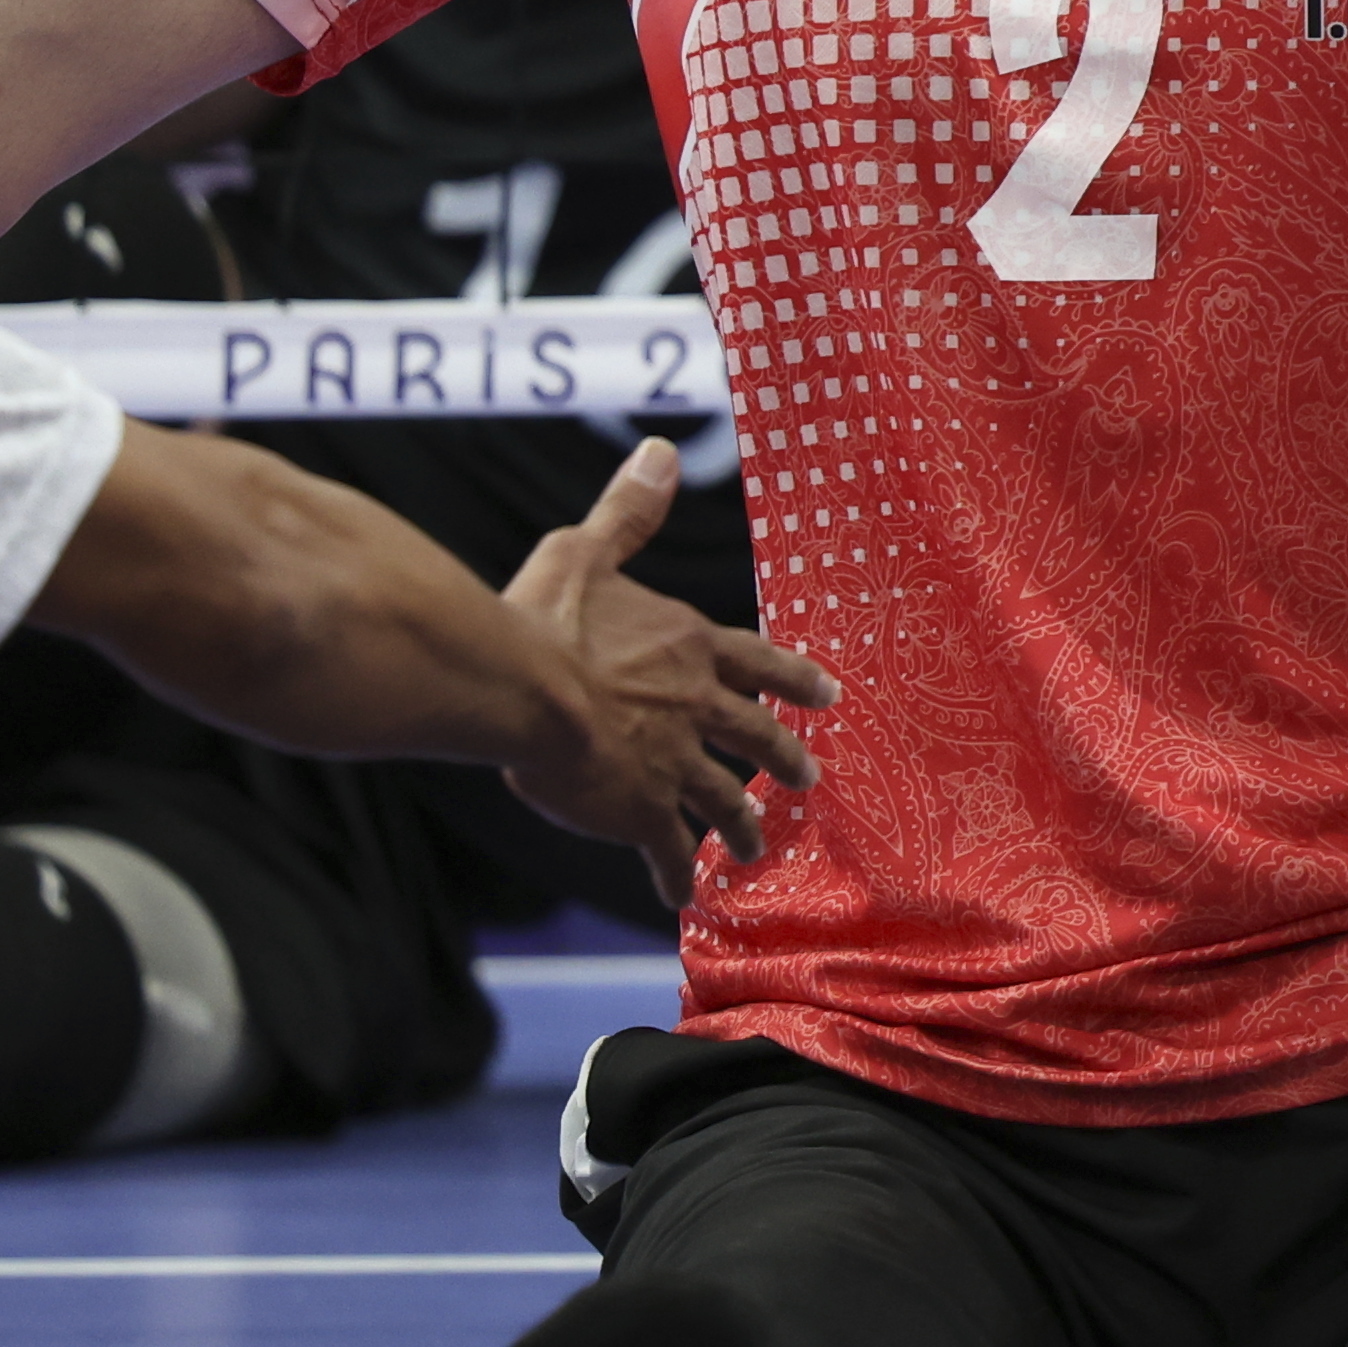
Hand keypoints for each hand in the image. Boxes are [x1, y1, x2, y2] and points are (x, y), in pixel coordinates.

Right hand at [498, 439, 839, 913]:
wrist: (520, 687)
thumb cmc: (544, 614)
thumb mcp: (589, 548)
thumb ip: (629, 511)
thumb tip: (658, 452)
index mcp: (687, 642)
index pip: (757, 660)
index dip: (793, 678)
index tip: (827, 696)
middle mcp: (694, 702)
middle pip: (755, 735)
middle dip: (783, 758)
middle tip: (808, 779)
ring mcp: (673, 760)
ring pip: (723, 800)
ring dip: (739, 825)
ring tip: (751, 849)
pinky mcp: (641, 808)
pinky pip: (668, 847)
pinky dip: (675, 871)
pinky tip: (678, 893)